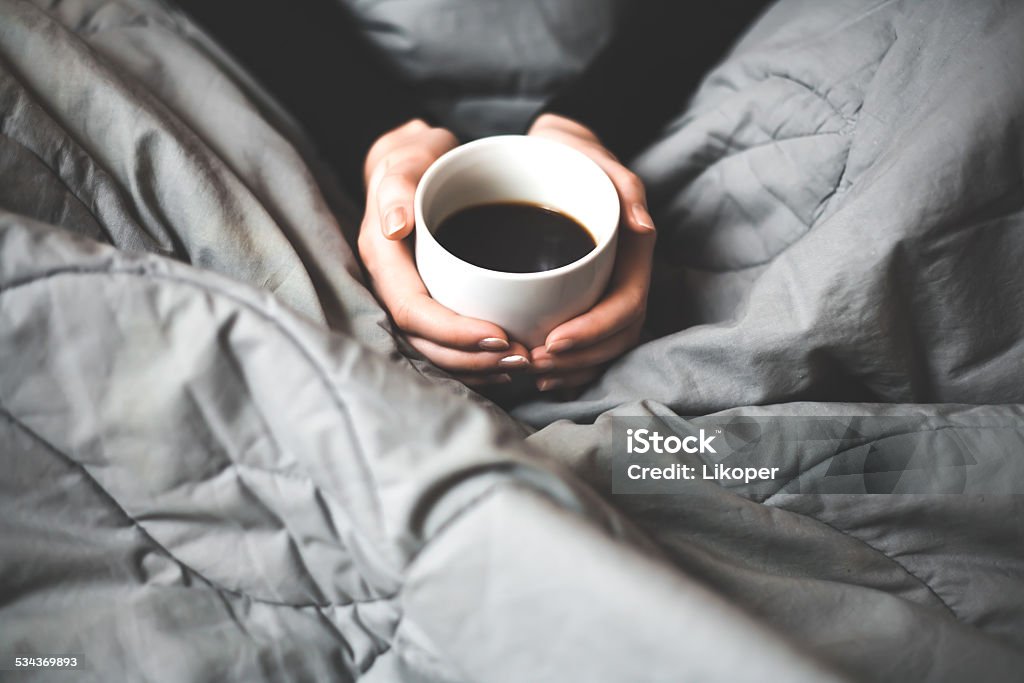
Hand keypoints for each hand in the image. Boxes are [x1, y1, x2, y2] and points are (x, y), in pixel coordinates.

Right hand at [357, 120, 532, 386]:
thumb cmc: (415, 160)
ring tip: (524, 364)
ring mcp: (409, 299)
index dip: (453, 332)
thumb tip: (395, 227)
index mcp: (383, 259)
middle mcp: (391, 287)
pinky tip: (508, 363)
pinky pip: (447, 344)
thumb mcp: (406, 160)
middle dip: (473, 359)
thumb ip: (397, 187)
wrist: (419, 165)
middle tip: (524, 358)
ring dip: (478, 367)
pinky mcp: (430, 304)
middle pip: (425, 342)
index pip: (412, 311)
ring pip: (436, 350)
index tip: (500, 337)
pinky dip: (477, 359)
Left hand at [526, 113, 655, 392]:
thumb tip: (644, 226)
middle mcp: (623, 277)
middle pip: (617, 336)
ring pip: (603, 347)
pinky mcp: (583, 297)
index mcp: (633, 251)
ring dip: (572, 369)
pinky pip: (586, 343)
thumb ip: (624, 185)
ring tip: (533, 374)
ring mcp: (606, 290)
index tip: (553, 341)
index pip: (626, 305)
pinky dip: (566, 365)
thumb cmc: (573, 152)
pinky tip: (538, 373)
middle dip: (580, 359)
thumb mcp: (593, 155)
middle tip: (535, 363)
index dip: (594, 331)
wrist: (552, 151)